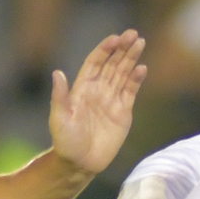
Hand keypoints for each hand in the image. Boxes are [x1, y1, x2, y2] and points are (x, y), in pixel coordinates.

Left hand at [50, 30, 148, 174]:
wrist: (80, 164)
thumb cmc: (65, 142)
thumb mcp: (59, 118)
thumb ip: (60, 96)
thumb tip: (57, 73)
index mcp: (82, 88)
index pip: (95, 62)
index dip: (105, 49)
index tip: (115, 38)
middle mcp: (98, 90)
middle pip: (112, 64)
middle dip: (122, 48)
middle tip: (133, 34)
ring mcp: (111, 100)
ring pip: (123, 74)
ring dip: (131, 59)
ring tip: (140, 43)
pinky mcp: (123, 112)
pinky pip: (131, 92)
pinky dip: (136, 79)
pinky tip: (142, 68)